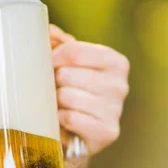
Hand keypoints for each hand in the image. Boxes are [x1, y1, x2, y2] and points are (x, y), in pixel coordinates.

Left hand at [50, 25, 129, 155]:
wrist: (76, 135)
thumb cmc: (71, 93)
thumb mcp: (67, 65)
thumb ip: (58, 43)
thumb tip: (49, 31)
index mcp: (116, 62)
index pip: (74, 51)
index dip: (52, 58)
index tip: (46, 65)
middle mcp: (121, 85)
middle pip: (67, 74)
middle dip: (53, 83)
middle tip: (54, 91)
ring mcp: (116, 110)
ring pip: (67, 96)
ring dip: (55, 102)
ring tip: (59, 106)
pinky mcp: (107, 133)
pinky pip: (71, 118)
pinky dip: (60, 120)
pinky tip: (63, 122)